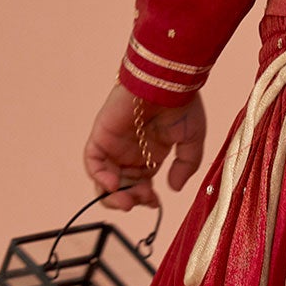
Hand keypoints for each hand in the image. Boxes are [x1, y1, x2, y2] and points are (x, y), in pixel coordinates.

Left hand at [83, 83, 206, 211]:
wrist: (167, 82)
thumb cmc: (182, 105)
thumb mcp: (192, 141)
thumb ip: (186, 166)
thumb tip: (174, 188)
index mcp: (151, 154)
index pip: (141, 185)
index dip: (145, 198)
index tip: (154, 203)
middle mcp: (131, 152)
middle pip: (123, 187)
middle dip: (131, 200)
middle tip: (141, 201)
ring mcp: (115, 145)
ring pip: (105, 180)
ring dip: (114, 196)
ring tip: (126, 201)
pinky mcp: (101, 137)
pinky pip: (93, 163)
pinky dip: (100, 177)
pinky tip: (113, 186)